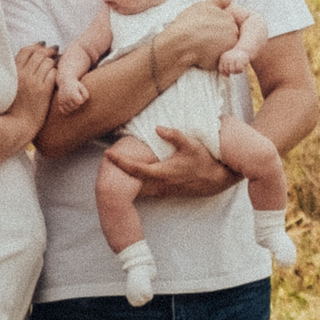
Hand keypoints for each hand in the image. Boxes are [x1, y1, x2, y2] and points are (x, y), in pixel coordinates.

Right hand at [12, 43, 57, 109]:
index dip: (36, 46)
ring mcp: (33, 82)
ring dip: (55, 60)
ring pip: (48, 62)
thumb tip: (27, 58)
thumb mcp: (10, 86)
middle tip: (55, 51)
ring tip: (58, 61)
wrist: (19, 125)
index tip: (43, 46)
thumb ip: (17, 72)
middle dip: (49, 51)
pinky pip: (54, 73)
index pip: (26, 51)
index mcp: (12, 72)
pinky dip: (57, 71)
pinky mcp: (43, 91)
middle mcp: (22, 75)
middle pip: (39, 54)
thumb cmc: (15, 107)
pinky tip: (59, 74)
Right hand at [57, 73, 89, 108]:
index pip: (80, 103)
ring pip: (70, 110)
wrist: (65, 81)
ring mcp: (62, 101)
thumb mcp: (82, 87)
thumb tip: (82, 102)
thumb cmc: (76, 85)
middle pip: (75, 107)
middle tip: (78, 100)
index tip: (81, 97)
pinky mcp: (59, 102)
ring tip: (74, 103)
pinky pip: (63, 111)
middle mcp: (66, 98)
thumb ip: (86, 95)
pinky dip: (66, 111)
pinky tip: (69, 107)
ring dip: (73, 108)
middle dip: (78, 105)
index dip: (82, 101)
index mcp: (72, 93)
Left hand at [103, 126, 241, 198]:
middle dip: (116, 173)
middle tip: (102, 164)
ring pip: (138, 187)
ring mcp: (162, 190)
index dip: (120, 162)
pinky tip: (131, 178)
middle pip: (131, 181)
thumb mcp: (191, 145)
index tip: (108, 154)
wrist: (217, 180)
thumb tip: (157, 128)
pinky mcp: (166, 192)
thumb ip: (174, 136)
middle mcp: (159, 184)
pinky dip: (135, 184)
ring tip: (112, 170)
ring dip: (125, 180)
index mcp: (162, 172)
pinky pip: (146, 189)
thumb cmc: (204, 161)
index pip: (135, 168)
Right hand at [164, 0, 249, 70]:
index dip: (215, 27)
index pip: (228, 23)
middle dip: (219, 37)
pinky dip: (213, 58)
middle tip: (202, 37)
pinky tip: (202, 54)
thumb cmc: (188, 23)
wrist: (180, 42)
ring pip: (226, 47)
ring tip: (202, 46)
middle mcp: (233, 30)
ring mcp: (230, 45)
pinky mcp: (225, 58)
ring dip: (217, 48)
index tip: (203, 29)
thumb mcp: (202, 6)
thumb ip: (218, 1)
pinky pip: (220, 59)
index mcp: (229, 17)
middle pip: (229, 35)